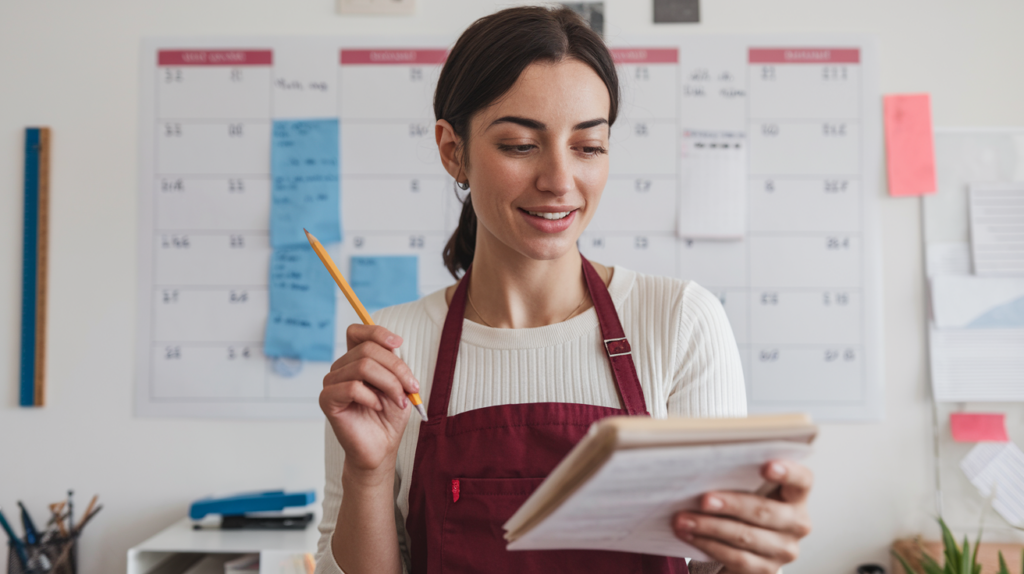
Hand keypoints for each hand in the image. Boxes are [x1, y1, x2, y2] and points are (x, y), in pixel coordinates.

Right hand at [320, 324, 419, 475]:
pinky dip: (372, 397)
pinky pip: (351, 387)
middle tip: (412, 388)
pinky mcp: (327, 400)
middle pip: (367, 349)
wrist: (381, 447)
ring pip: (363, 367)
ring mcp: (331, 383)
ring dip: (389, 383)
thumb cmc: (389, 416)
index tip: (398, 343)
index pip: (357, 331)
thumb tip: (393, 344)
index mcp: (356, 360)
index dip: (377, 332)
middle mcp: (341, 367)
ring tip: (399, 401)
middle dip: (396, 367)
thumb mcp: (399, 384)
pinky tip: (377, 407)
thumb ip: (393, 363)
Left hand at [672, 460, 812, 573]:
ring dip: (710, 527)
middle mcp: (797, 523)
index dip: (787, 472)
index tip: (766, 466)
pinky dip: (709, 545)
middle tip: (704, 500)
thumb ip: (740, 479)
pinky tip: (690, 536)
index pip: (802, 480)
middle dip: (731, 504)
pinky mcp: (766, 570)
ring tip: (684, 519)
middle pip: (765, 511)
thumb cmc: (744, 508)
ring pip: (746, 536)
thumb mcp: (749, 490)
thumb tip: (703, 468)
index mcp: (796, 496)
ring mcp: (784, 550)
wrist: (745, 547)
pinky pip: (736, 558)